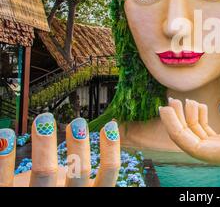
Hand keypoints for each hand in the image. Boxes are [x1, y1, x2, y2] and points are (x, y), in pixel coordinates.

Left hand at [0, 113, 119, 186]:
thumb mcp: (68, 182)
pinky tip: (6, 136)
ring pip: (45, 173)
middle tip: (78, 123)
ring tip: (43, 120)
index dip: (111, 149)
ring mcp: (40, 197)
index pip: (107, 174)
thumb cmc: (49, 189)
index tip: (109, 126)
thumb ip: (77, 165)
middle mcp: (66, 197)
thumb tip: (98, 128)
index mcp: (85, 193)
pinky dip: (5, 157)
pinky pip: (5, 178)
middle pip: (79, 173)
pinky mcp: (10, 196)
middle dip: (79, 146)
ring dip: (46, 144)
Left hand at [159, 99, 219, 171]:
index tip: (166, 112)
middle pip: (191, 142)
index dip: (176, 132)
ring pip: (198, 137)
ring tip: (179, 100)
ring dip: (186, 120)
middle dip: (176, 124)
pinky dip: (200, 119)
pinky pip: (209, 132)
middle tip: (166, 102)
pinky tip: (199, 106)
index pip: (193, 148)